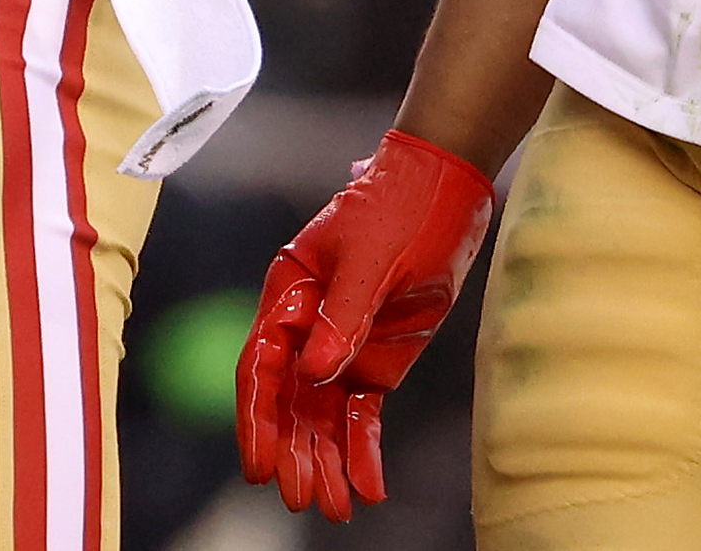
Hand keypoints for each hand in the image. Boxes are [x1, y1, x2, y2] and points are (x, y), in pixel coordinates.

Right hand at [236, 129, 496, 521]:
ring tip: (333, 510)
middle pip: (289, 401)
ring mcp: (341, 346)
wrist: (444, 191)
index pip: (261, 364)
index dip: (256, 417)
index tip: (258, 465)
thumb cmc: (396, 209)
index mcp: (287, 293)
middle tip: (301, 499)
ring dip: (325, 460)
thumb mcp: (369, 259)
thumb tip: (314, 375)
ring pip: (322, 415)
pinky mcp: (376, 361)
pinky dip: (364, 450)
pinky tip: (369, 489)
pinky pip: (363, 414)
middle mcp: (306, 327)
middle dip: (292, 451)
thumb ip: (341, 317)